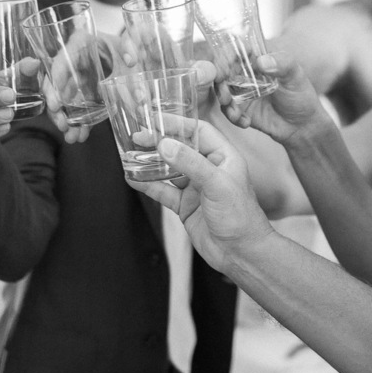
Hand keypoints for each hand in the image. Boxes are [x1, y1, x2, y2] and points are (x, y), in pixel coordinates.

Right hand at [40, 30, 133, 143]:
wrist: (137, 55)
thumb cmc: (129, 48)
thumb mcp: (130, 50)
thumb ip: (131, 56)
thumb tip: (134, 70)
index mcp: (82, 43)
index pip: (63, 60)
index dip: (56, 81)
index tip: (56, 101)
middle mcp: (74, 61)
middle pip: (56, 83)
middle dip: (57, 106)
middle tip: (62, 123)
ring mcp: (77, 78)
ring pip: (63, 99)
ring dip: (65, 119)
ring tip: (71, 136)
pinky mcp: (83, 92)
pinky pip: (76, 107)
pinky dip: (78, 121)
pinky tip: (80, 134)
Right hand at [127, 121, 272, 272]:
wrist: (241, 253)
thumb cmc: (240, 216)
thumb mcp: (217, 184)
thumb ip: (190, 163)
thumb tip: (165, 145)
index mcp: (224, 157)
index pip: (199, 131)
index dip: (178, 123)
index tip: (155, 119)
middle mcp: (209, 169)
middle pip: (181, 148)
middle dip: (159, 142)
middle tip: (137, 137)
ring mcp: (196, 188)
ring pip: (169, 169)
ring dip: (151, 163)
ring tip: (130, 155)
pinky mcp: (186, 206)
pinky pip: (163, 191)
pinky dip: (148, 185)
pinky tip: (133, 179)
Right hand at [218, 51, 326, 143]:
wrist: (302, 124)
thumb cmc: (300, 95)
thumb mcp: (295, 76)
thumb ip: (283, 64)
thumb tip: (262, 61)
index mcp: (257, 59)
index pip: (236, 51)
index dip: (226, 56)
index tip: (225, 65)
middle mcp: (245, 73)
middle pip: (223, 71)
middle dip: (219, 82)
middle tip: (225, 94)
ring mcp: (241, 91)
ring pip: (222, 91)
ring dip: (224, 101)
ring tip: (235, 112)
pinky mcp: (240, 109)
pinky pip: (228, 111)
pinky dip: (233, 116)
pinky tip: (246, 122)